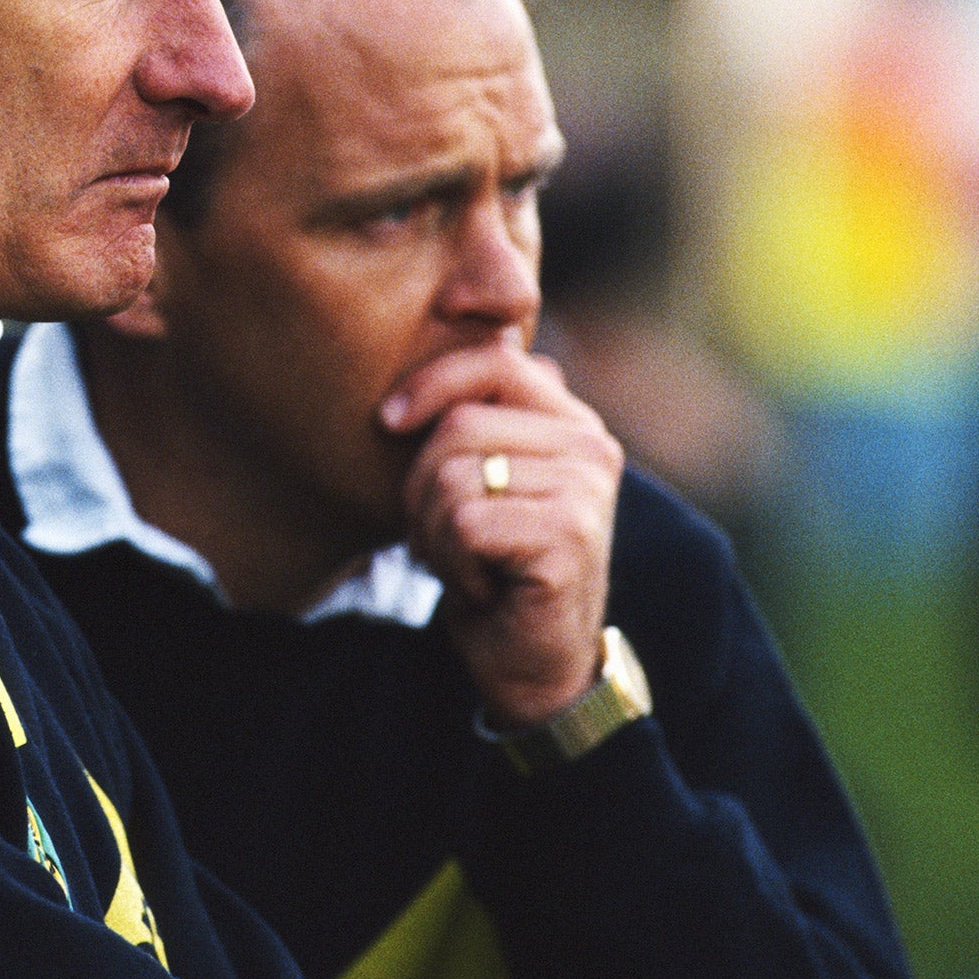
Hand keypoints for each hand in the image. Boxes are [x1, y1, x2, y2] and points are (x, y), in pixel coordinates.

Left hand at [379, 329, 622, 728]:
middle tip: (439, 535)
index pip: (494, 362)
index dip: (431, 383)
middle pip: (458, 427)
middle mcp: (591, 448)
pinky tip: (481, 584)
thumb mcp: (483, 479)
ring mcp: (586, 492)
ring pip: (454, 477)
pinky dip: (451, 562)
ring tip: (465, 561)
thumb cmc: (494, 563)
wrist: (532, 660)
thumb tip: (462, 318)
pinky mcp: (568, 538)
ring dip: (434, 531)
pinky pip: (464, 523)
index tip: (388, 421)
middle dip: (421, 486)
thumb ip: (477, 415)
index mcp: (572, 422)